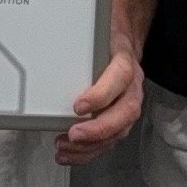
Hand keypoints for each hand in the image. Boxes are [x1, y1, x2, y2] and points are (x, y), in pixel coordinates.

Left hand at [55, 35, 144, 166]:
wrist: (122, 45)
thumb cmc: (104, 40)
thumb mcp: (96, 34)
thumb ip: (81, 38)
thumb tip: (54, 33)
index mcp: (126, 62)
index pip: (120, 78)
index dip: (101, 95)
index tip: (78, 106)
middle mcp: (132, 86)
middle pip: (125, 112)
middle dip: (99, 129)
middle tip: (73, 135)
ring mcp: (128, 105)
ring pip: (119, 131)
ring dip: (92, 145)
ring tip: (66, 148)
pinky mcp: (119, 120)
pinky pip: (110, 140)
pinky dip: (89, 151)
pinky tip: (70, 153)